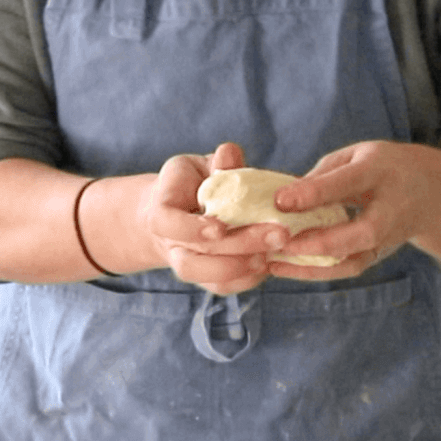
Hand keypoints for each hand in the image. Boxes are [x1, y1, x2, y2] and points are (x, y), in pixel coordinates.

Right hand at [142, 143, 289, 294]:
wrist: (179, 209)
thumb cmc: (192, 182)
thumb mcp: (200, 165)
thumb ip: (216, 162)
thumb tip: (230, 153)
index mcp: (162, 213)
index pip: (167, 224)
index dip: (192, 229)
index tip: (220, 228)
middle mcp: (172, 246)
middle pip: (194, 261)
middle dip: (238, 248)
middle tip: (278, 234)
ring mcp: (189, 265)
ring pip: (209, 281)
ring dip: (244, 269)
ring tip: (273, 253)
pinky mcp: (208, 279)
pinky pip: (225, 287)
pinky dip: (249, 278)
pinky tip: (271, 262)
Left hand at [268, 141, 440, 277]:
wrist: (437, 196)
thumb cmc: (388, 170)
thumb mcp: (359, 156)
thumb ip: (324, 174)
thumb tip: (284, 197)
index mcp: (382, 171)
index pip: (348, 183)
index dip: (314, 192)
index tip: (280, 200)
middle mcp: (390, 208)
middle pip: (358, 233)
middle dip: (316, 242)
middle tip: (277, 243)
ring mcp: (387, 238)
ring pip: (351, 260)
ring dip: (310, 267)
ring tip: (270, 264)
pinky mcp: (378, 255)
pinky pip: (346, 268)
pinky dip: (315, 272)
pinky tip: (284, 268)